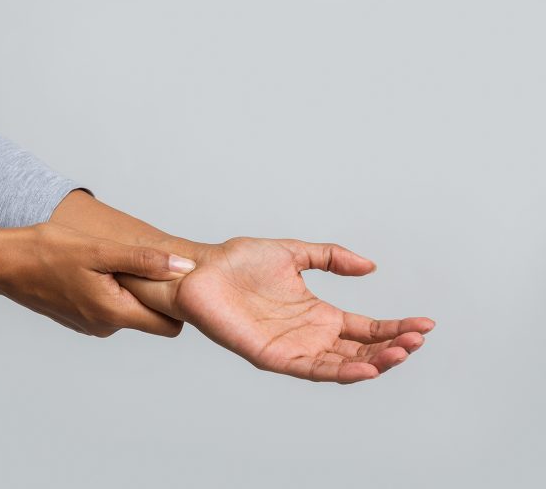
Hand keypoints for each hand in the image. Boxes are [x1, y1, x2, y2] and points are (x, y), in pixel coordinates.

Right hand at [0, 222, 195, 336]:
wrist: (5, 263)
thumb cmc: (49, 252)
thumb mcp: (101, 250)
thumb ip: (145, 260)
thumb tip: (183, 268)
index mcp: (115, 314)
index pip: (170, 325)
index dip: (178, 302)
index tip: (173, 275)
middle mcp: (105, 327)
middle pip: (152, 319)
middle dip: (155, 294)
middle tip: (143, 261)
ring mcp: (92, 326)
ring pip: (130, 311)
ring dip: (131, 289)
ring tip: (113, 262)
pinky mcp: (81, 319)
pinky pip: (111, 309)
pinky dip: (112, 291)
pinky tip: (96, 270)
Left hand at [117, 237, 433, 382]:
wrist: (199, 268)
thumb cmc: (238, 262)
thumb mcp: (295, 253)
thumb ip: (331, 257)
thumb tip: (370, 267)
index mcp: (317, 314)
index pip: (365, 328)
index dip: (395, 328)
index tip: (425, 324)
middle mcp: (308, 336)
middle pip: (360, 351)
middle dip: (392, 349)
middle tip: (417, 340)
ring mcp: (291, 348)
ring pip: (340, 365)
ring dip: (373, 363)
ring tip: (401, 353)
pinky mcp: (271, 356)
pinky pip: (309, 370)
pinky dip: (339, 371)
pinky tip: (365, 367)